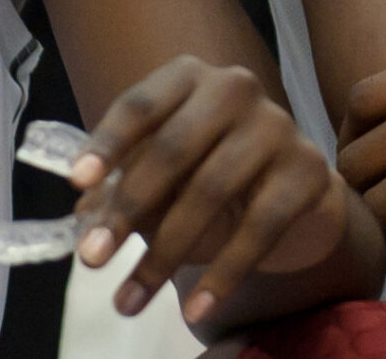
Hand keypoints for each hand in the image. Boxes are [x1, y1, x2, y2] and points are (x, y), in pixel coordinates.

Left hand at [71, 56, 351, 327]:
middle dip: (128, 210)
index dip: (108, 144)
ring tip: (130, 300)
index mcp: (188, 77)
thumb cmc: (208, 172)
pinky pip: (260, 226)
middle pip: (173, 150)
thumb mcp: (162, 177)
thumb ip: (124, 189)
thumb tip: (86, 217)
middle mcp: (234, 88)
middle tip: (91, 260)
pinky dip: (224, 273)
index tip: (77, 183)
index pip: (141, 105)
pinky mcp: (307, 169)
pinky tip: (195, 309)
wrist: (290, 193)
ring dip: (165, 252)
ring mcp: (276, 125)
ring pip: (212, 190)